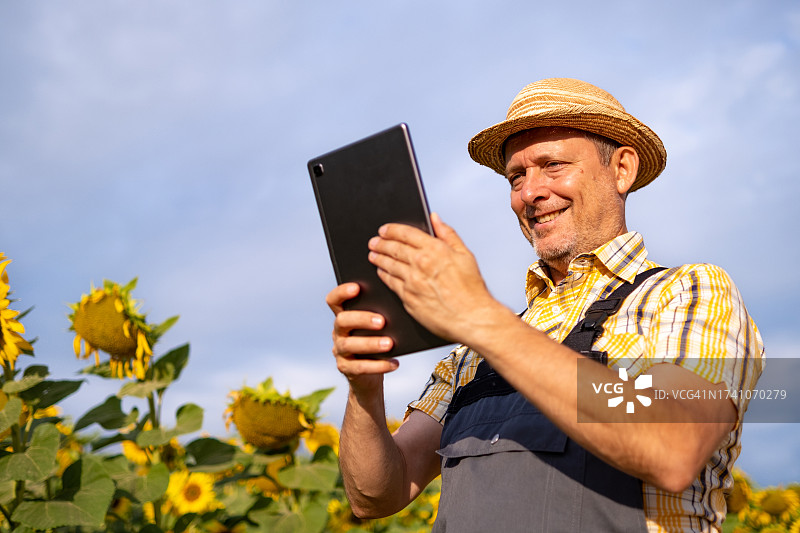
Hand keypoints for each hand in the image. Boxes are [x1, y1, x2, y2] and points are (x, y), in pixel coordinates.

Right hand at [326, 282, 399, 389]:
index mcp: (344, 316)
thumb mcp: (376, 326)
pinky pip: (360, 367)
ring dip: (371, 343)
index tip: (357, 287)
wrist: (369, 375)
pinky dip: (379, 365)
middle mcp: (338, 332)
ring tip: (390, 344)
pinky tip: (394, 363)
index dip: (341, 292)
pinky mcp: (346, 369)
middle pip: (342, 320)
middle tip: (382, 321)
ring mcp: (340, 351)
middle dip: (362, 319)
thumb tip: (398, 303)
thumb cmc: (376, 340)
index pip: (334, 300)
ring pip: (350, 345)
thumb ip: (379, 313)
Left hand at [367, 213, 502, 343]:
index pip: (406, 233)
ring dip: (379, 258)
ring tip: (373, 254)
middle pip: (393, 248)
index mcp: (435, 250)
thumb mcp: (465, 255)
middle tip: (374, 242)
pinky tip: (381, 272)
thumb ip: (448, 234)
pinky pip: (391, 283)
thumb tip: (435, 218)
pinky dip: (384, 275)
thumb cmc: (471, 290)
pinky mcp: (408, 298)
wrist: (471, 318)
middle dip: (381, 243)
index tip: (384, 229)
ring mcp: (412, 282)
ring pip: (389, 265)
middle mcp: (420, 264)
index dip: (392, 230)